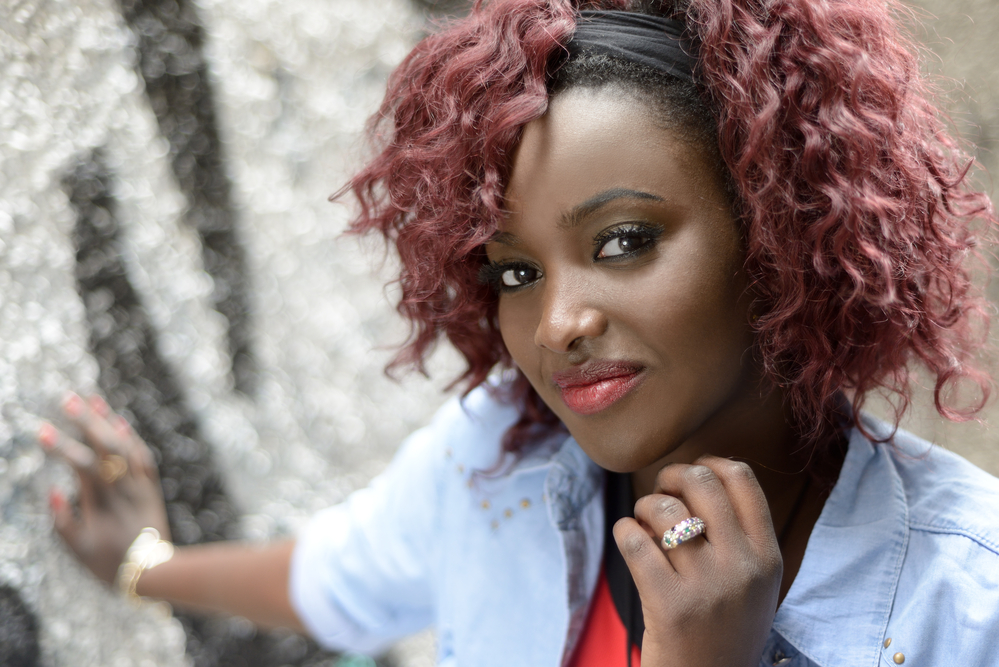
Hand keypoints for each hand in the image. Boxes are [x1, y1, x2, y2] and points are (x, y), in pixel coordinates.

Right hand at [38, 393, 169, 585]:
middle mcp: (123, 488)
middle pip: (105, 447)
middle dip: (86, 421)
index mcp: (102, 501)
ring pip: (125, 446)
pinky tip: (119, 422)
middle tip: (68, 398)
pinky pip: (142, 456)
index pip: (81, 465)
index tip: (43, 430)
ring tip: (92, 399)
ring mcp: (139, 485)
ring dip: (108, 421)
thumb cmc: (109, 564)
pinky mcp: (150, 487)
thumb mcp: (78, 551)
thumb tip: (51, 491)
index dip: (63, 446)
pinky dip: (131, 437)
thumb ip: (62, 521)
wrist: (153, 571)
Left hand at [613, 456, 781, 666]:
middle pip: (700, 482)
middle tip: (660, 492)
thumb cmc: (723, 630)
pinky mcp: (669, 604)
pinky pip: (635, 541)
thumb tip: (701, 473)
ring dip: (644, 507)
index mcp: (768, 556)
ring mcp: (707, 586)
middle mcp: (743, 567)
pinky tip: (629, 540)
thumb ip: (739, 535)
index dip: (708, 464)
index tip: (692, 474)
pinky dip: (624, 531)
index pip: (741, 478)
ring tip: (644, 526)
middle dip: (671, 477)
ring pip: (663, 508)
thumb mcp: (755, 583)